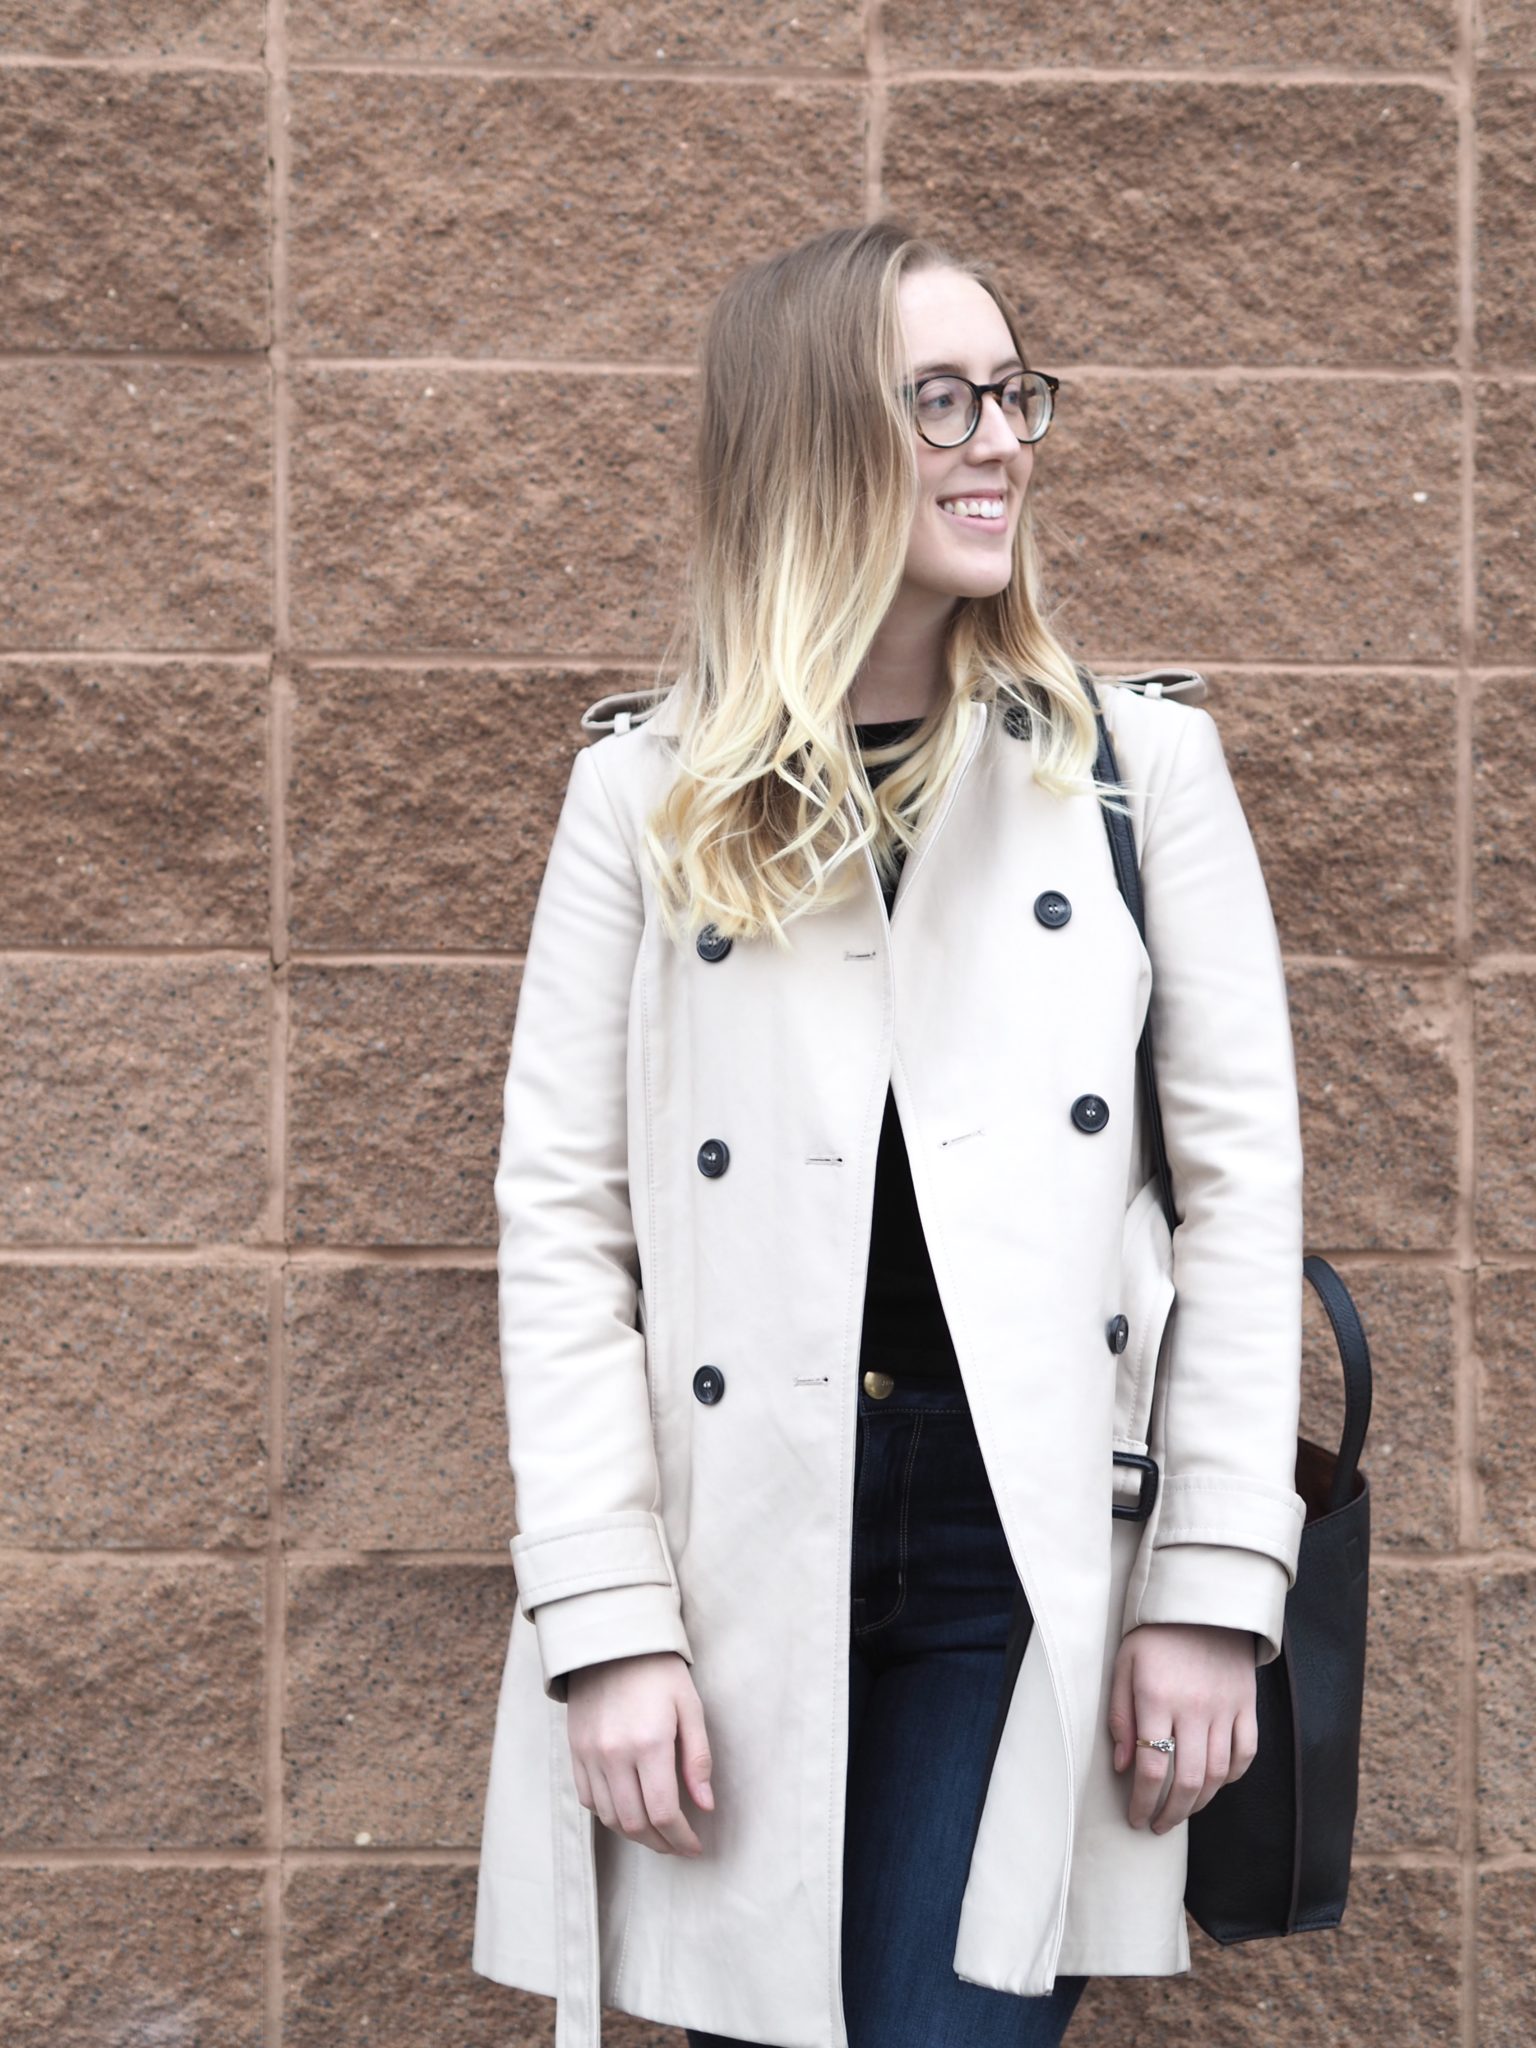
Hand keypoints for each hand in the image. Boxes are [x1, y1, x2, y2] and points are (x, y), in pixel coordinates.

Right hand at [564, 1651, 714, 1855]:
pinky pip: (588, 1799)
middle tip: (678, 1845)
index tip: (695, 1846)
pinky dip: (608, 1815)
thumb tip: (705, 1806)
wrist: (612, 1641)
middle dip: (660, 1843)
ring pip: (610, 1817)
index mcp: (649, 1743)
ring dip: (635, 1834)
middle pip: (635, 1823)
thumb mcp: (690, 1707)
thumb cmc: (659, 1672)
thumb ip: (698, 1759)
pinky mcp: (574, 1751)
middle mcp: (615, 1754)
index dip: (681, 1838)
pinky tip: (627, 1811)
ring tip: (656, 1833)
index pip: (663, 1812)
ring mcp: (590, 1754)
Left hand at [1107, 1623, 1257, 1833]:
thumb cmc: (1154, 1635)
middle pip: (1188, 1779)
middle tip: (1158, 1826)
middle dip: (1172, 1812)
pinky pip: (1246, 1752)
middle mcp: (1193, 1707)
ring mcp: (1224, 1707)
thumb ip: (1120, 1716)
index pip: (1152, 1767)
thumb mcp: (1123, 1665)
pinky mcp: (1246, 1704)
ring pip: (1218, 1773)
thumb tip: (1123, 1767)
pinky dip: (1232, 1776)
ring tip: (1182, 1811)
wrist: (1202, 1602)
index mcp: (1156, 1697)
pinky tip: (1215, 1784)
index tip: (1136, 1819)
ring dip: (1200, 1802)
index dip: (1143, 1802)